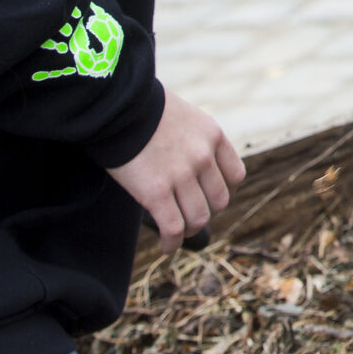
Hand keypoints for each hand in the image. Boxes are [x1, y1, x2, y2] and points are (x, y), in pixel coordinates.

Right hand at [107, 91, 245, 251]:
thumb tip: (192, 166)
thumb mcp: (183, 117)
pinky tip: (166, 247)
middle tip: (191, 217)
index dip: (224, 191)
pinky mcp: (155, 192)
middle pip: (219, 201)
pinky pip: (173, 227)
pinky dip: (172, 242)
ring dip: (189, 231)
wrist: (116, 106)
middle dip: (206, 212)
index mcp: (213, 136)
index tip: (211, 198)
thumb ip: (194, 140)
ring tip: (177, 234)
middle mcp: (203, 156)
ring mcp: (181, 175)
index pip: (235, 175)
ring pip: (198, 218)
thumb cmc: (143, 109)